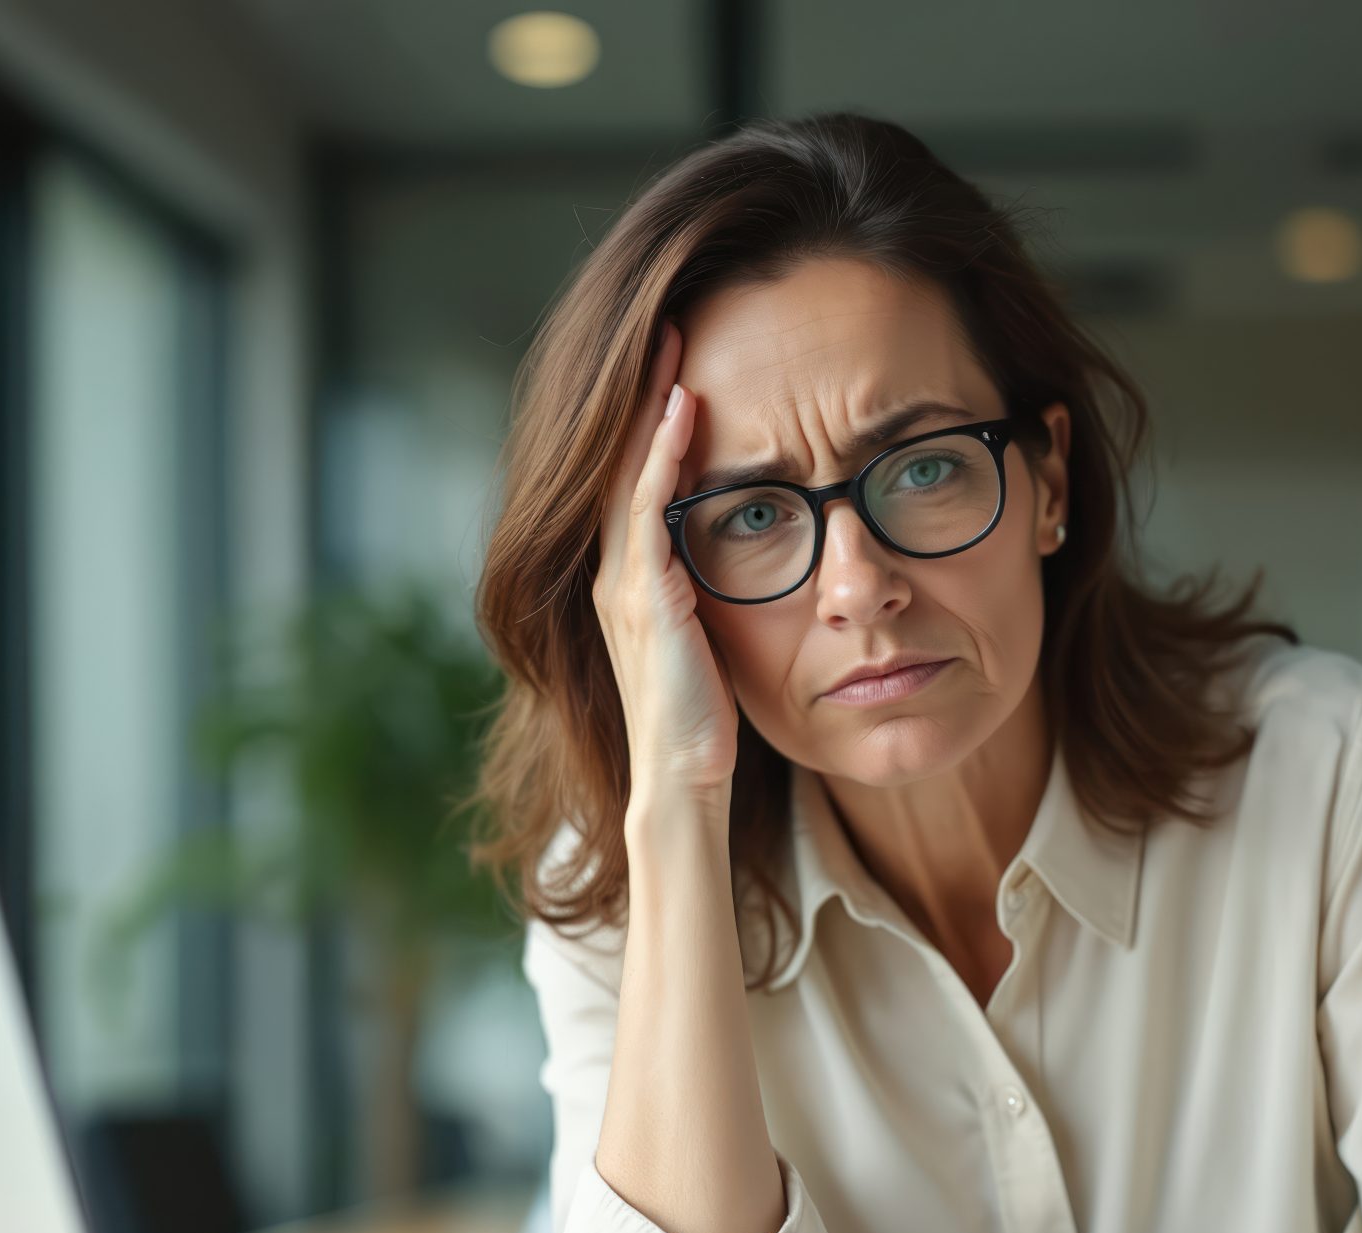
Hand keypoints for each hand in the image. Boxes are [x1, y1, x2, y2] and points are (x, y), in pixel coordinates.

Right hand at [594, 319, 737, 804]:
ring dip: (650, 404)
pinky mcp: (643, 598)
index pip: (633, 477)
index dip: (648, 417)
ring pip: (628, 471)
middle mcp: (612, 573)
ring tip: (672, 344)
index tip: (678, 361)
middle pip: (620, 458)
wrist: (682, 779)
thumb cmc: (703, 719)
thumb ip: (706, 591)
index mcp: (626, 579)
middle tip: (667, 325)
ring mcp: (621, 583)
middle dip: (642, 391)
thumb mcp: (706, 638)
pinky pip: (649, 510)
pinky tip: (683, 412)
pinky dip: (662, 457)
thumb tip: (749, 549)